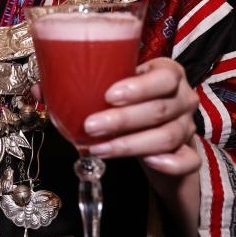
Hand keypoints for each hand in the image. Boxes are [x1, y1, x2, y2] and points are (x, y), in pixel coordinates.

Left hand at [81, 57, 200, 175]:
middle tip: (91, 126)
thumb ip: (93, 83)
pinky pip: (187, 161)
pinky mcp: (189, 152)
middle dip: (122, 120)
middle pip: (159, 110)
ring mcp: (188, 126)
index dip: (139, 88)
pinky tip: (146, 162)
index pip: (164, 78)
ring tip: (99, 148)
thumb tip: (46, 88)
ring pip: (167, 137)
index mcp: (170, 73)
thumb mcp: (117, 85)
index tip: (109, 95)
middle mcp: (183, 98)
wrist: (152, 128)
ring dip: (130, 144)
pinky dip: (169, 163)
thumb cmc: (130, 100)